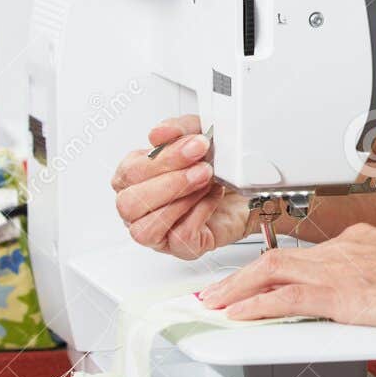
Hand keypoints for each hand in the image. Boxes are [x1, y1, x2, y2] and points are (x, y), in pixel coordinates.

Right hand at [110, 115, 250, 258]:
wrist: (246, 189)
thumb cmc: (213, 165)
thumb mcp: (197, 136)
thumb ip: (177, 129)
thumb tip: (158, 133)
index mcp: (133, 179)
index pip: (129, 173)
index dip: (162, 159)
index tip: (196, 144)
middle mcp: (138, 209)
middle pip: (129, 204)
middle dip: (170, 182)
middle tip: (203, 168)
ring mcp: (157, 232)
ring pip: (145, 229)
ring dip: (180, 201)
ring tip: (206, 182)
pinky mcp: (182, 247)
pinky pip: (179, 238)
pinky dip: (198, 214)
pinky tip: (212, 198)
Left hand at [197, 223, 375, 329]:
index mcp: (364, 241)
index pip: (305, 253)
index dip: (272, 268)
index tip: (256, 279)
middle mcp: (347, 248)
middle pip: (277, 258)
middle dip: (240, 277)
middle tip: (216, 292)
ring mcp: (342, 269)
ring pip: (270, 273)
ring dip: (235, 291)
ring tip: (212, 306)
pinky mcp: (343, 295)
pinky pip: (285, 298)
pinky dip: (255, 306)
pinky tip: (237, 318)